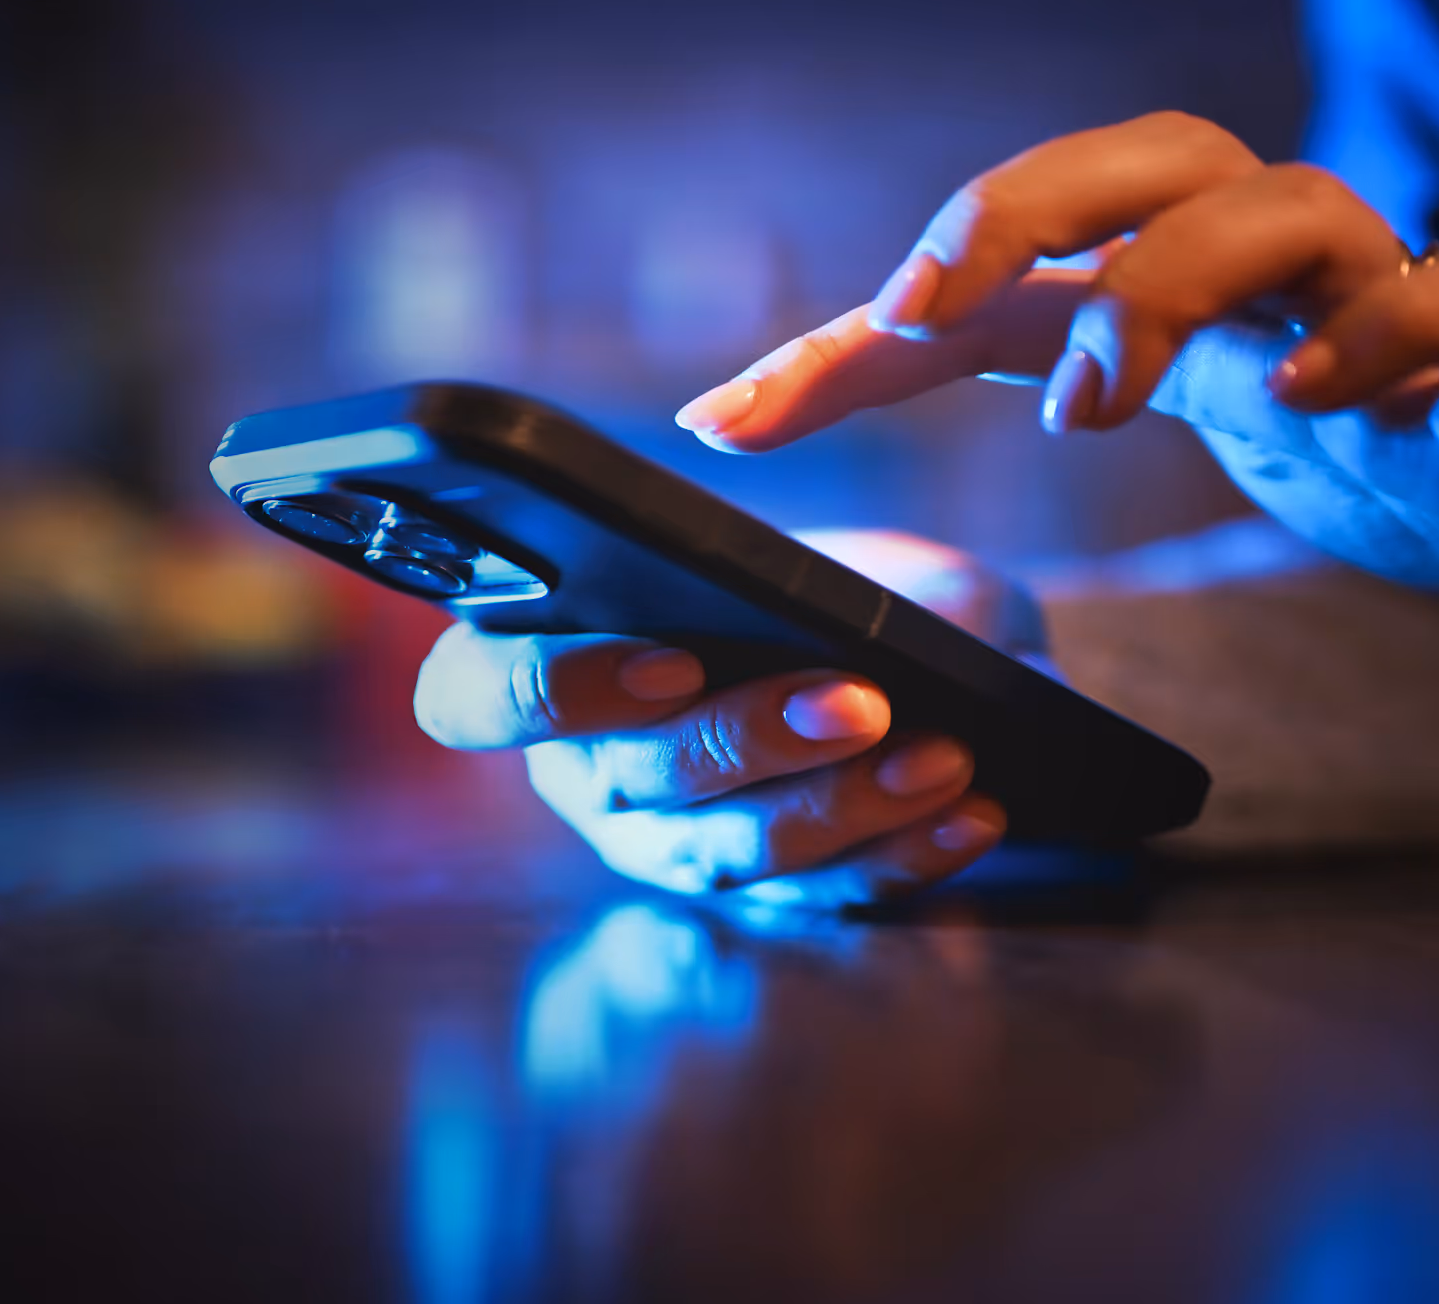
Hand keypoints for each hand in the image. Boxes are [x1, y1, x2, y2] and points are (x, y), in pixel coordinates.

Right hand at [412, 530, 1018, 907]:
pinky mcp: (758, 894)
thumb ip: (785, 562)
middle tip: (854, 700)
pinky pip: (823, 892)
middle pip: (632, 778)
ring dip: (840, 805)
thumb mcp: (773, 544)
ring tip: (938, 757)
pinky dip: (903, 854)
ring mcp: (664, 846)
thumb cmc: (782, 574)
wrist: (863, 636)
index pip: (470, 699)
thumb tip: (870, 607)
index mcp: (525, 667)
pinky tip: (968, 813)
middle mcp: (580, 773)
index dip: (554, 692)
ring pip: (729, 850)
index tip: (671, 660)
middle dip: (748, 741)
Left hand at [670, 112, 1438, 587]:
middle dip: (1018, 212)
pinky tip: (1308, 399)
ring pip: (1279, 206)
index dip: (870, 309)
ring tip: (1091, 404)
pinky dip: (1377, 333)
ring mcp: (1367, 282)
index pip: (1007, 242)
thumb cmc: (1304, 414)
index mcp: (1167, 246)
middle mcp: (1264, 239)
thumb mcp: (1118, 389)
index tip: (731, 416)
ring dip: (1165, 289)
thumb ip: (965, 368)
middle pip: (1145, 156)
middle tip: (919, 309)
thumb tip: (718, 410)